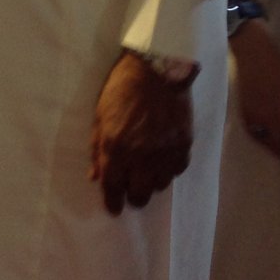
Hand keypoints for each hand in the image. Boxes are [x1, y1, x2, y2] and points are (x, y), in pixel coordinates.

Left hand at [88, 50, 193, 214]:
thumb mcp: (100, 117)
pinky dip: (168, 171)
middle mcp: (142, 156)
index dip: (112, 201)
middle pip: (140, 194)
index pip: (113, 186)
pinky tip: (162, 163)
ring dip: (151, 184)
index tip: (113, 209)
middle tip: (130, 192)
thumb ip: (97, 149)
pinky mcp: (184, 146)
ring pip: (160, 186)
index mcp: (116, 148)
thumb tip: (95, 176)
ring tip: (145, 174)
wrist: (157, 70)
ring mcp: (166, 152)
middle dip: (133, 197)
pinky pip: (176, 171)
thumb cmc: (121, 90)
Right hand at [229, 19, 279, 163]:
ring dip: (275, 151)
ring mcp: (253, 113)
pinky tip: (266, 142)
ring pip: (264, 140)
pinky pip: (252, 132)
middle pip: (279, 142)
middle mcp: (266, 115)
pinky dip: (260, 141)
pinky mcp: (243, 110)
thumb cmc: (279, 67)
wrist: (251, 53)